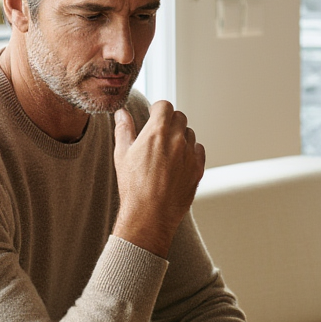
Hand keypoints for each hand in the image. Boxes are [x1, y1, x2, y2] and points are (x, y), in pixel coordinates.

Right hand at [112, 101, 205, 256]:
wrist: (150, 215)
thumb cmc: (133, 188)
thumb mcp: (122, 155)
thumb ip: (123, 129)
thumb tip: (122, 113)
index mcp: (157, 132)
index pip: (165, 106)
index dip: (158, 109)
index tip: (154, 115)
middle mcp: (177, 140)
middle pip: (179, 117)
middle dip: (170, 121)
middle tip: (160, 133)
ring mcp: (189, 155)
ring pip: (190, 134)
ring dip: (181, 137)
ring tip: (168, 151)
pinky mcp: (198, 169)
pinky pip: (199, 150)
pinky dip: (191, 152)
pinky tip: (179, 162)